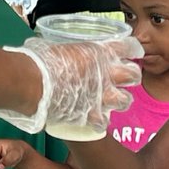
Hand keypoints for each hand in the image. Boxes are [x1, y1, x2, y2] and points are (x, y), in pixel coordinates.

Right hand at [0, 36, 141, 133]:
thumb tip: (54, 50)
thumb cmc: (42, 60)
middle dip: (131, 76)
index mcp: (101, 51)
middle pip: (134, 75)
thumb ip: (66, 50)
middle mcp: (107, 73)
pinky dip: (100, 121)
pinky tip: (94, 118)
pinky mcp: (92, 114)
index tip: (132, 52)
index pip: (130, 46)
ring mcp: (102, 95)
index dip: (133, 49)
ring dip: (120, 100)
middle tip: (123, 78)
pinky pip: (104, 121)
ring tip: (112, 100)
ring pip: (126, 100)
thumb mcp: (59, 46)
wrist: (35, 83)